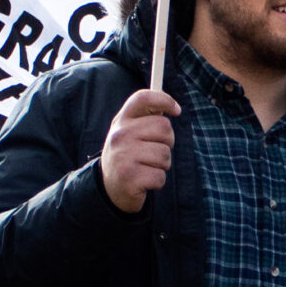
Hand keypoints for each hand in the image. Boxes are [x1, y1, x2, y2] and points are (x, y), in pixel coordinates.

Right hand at [100, 89, 179, 214]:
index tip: (176, 110)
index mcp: (121, 121)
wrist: (109, 187)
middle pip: (164, 128)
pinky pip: (160, 176)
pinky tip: (145, 181)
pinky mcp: (129, 178)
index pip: (143, 98)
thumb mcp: (130, 133)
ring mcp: (123, 156)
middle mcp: (120, 135)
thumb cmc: (128, 155)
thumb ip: (146, 119)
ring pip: (164, 154)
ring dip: (162, 164)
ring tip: (147, 167)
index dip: (164, 100)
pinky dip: (157, 181)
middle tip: (154, 150)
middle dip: (167, 142)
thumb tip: (173, 108)